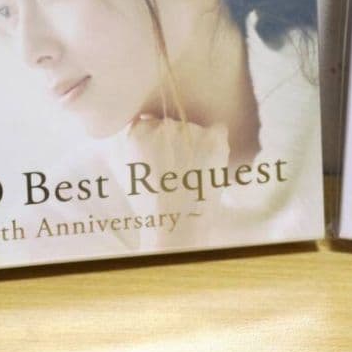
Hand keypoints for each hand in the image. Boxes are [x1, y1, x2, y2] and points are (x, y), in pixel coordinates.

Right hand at [122, 115, 230, 247]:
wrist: (177, 227)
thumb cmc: (154, 205)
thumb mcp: (132, 170)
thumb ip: (142, 144)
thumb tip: (152, 126)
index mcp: (139, 131)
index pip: (152, 124)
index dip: (159, 146)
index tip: (161, 164)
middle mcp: (163, 124)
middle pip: (175, 126)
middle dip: (178, 144)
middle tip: (178, 173)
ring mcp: (189, 129)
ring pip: (196, 130)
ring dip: (197, 145)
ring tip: (193, 176)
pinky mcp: (213, 138)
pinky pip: (218, 129)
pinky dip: (217, 143)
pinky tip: (210, 165)